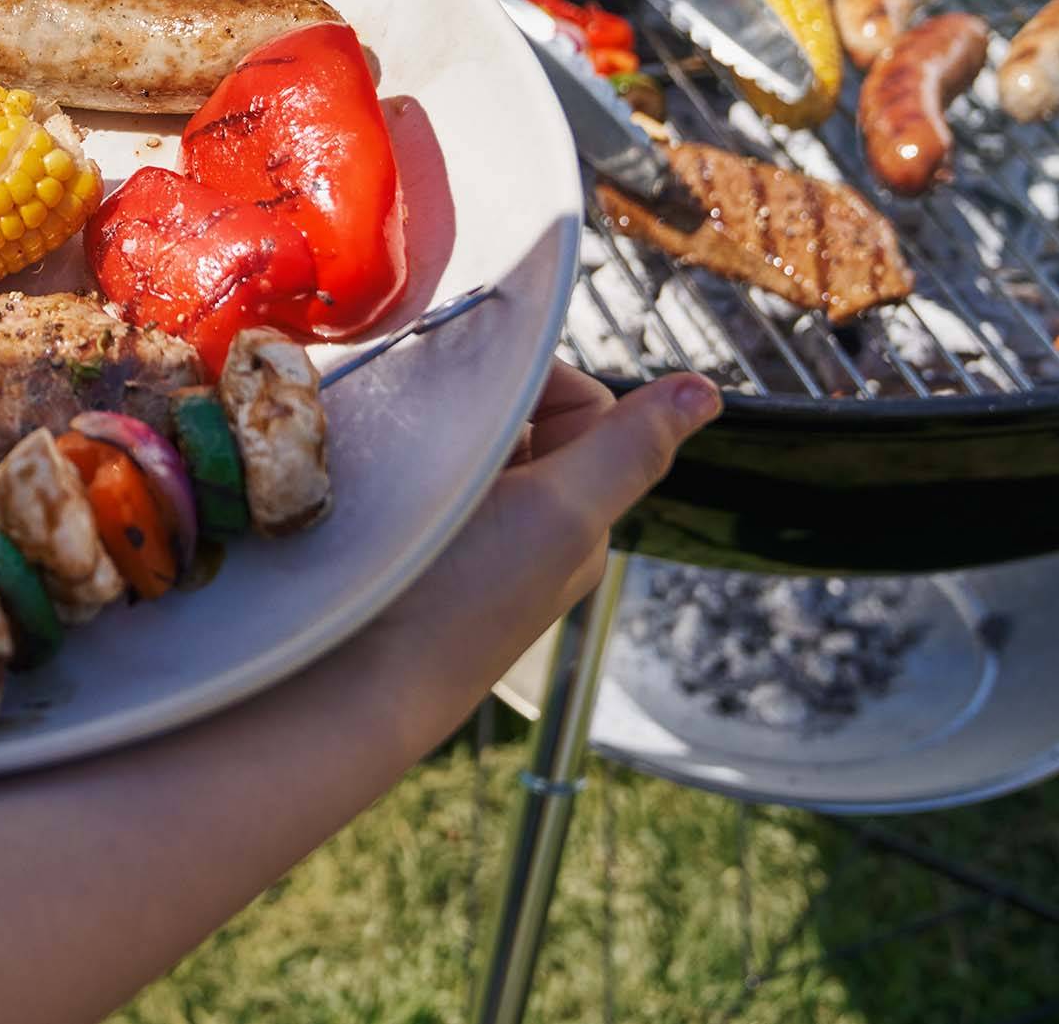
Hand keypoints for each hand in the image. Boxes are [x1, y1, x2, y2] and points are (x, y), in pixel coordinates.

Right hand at [356, 365, 719, 707]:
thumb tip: (706, 390)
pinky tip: (375, 465)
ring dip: (436, 425)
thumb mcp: (560, 515)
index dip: (542, 379)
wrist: (353, 679)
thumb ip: (628, 450)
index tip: (484, 380)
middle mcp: (527, 525)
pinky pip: (416, 471)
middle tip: (435, 405)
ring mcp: (465, 535)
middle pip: (526, 420)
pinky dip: (399, 454)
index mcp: (576, 518)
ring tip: (402, 437)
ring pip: (466, 442)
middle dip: (485, 400)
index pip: (585, 407)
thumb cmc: (462, 602)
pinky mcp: (408, 540)